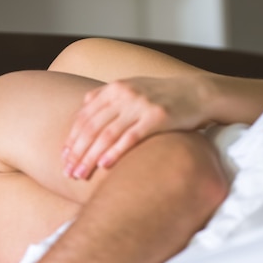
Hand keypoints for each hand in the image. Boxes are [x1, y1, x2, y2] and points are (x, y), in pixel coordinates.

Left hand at [62, 75, 212, 178]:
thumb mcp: (132, 88)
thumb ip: (107, 95)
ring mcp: (140, 105)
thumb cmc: (162, 96)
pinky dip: (115, 152)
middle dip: (77, 152)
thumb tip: (83, 104)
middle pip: (92, 127)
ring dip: (90, 157)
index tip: (63, 159)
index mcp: (114, 89)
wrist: (199, 93)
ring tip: (80, 174)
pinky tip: (104, 165)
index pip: (84, 117)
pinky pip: (131, 137)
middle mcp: (124, 95)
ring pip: (107, 134)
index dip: (71, 139)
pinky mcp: (158, 117)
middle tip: (68, 172)